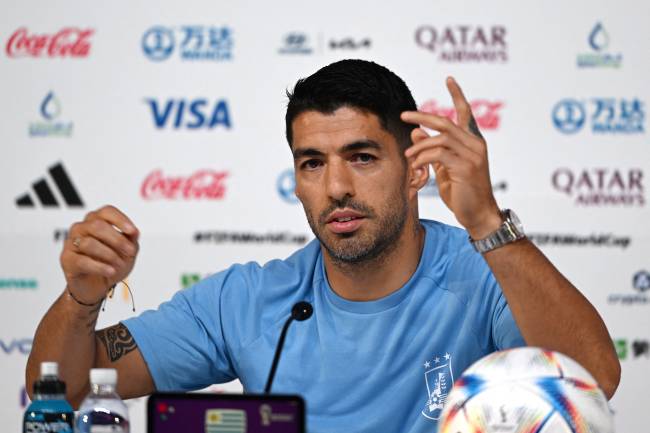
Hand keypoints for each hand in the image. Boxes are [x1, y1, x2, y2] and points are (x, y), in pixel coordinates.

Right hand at [60, 205, 139, 304]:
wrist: (98, 286)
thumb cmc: (112, 263)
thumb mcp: (128, 252)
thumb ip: (131, 240)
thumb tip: (134, 232)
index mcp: (97, 220)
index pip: (107, 212)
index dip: (120, 220)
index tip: (132, 232)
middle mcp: (81, 228)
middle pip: (98, 226)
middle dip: (117, 240)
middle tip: (130, 251)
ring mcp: (71, 243)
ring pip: (89, 243)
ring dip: (109, 255)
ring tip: (119, 265)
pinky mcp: (66, 259)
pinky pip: (82, 261)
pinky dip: (100, 267)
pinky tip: (110, 271)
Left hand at [401, 77, 501, 239]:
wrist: (478, 214)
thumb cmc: (462, 192)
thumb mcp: (444, 167)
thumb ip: (432, 149)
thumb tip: (416, 132)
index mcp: (473, 141)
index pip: (465, 112)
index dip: (457, 94)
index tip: (448, 78)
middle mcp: (476, 144)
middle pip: (446, 122)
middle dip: (423, 116)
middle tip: (404, 115)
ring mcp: (473, 155)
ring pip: (441, 138)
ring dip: (419, 146)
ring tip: (408, 157)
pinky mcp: (466, 167)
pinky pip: (439, 154)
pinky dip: (424, 157)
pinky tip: (415, 166)